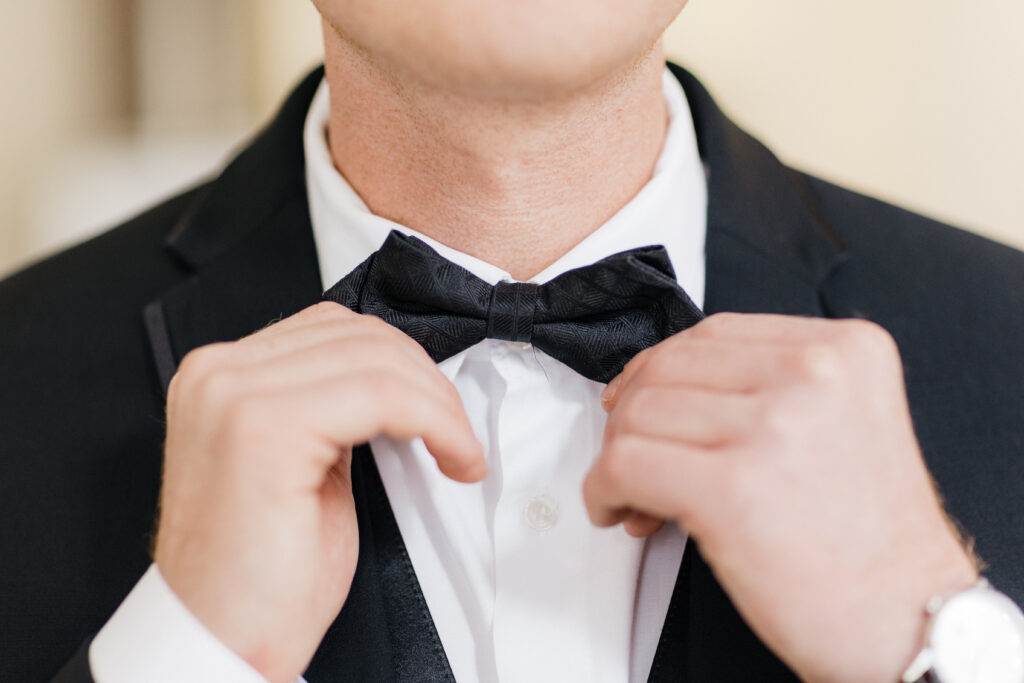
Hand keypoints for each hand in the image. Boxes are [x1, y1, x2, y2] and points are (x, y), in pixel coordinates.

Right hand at [153, 302, 483, 682]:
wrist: (221, 643)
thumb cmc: (257, 578)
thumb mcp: (302, 469)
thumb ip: (330, 411)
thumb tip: (394, 385)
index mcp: (220, 378)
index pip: (333, 329)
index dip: (403, 364)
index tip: (438, 408)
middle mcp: (218, 375)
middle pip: (358, 335)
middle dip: (428, 381)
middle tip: (457, 433)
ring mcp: (236, 395)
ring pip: (377, 360)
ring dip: (439, 404)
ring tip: (457, 449)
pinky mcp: (267, 429)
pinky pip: (382, 395)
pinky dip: (436, 421)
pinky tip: (452, 457)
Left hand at [584, 313, 977, 682]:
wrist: (908, 621)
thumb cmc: (867, 540)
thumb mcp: (842, 423)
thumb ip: (765, 387)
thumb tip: (656, 389)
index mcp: (844, 349)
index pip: (713, 334)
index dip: (658, 369)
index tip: (637, 400)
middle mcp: (814, 374)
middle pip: (669, 366)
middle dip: (631, 415)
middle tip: (629, 457)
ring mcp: (774, 426)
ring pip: (639, 414)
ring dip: (617, 457)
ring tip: (633, 496)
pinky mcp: (734, 486)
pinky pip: (625, 464)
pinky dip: (602, 488)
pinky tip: (617, 510)